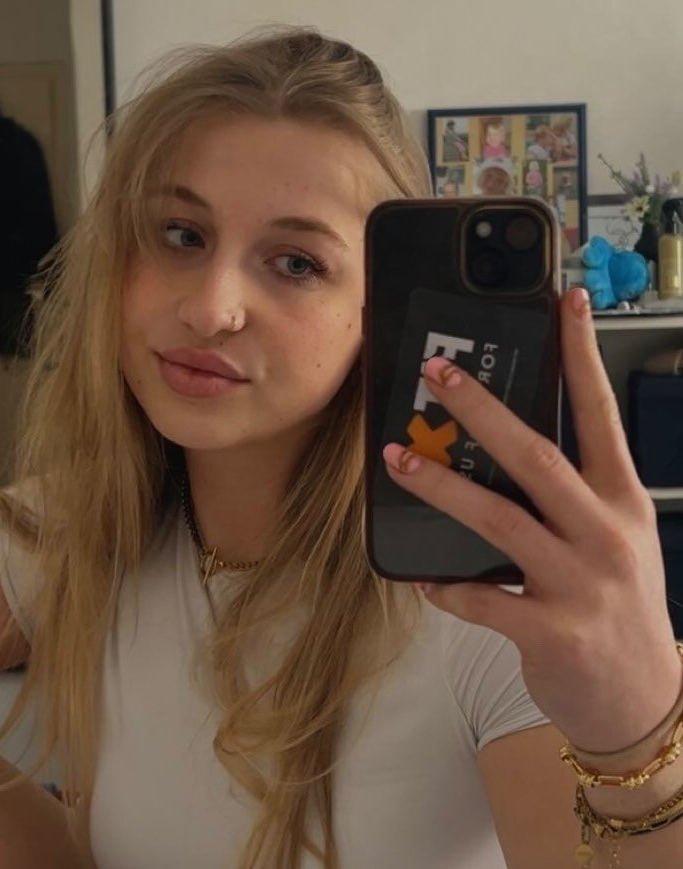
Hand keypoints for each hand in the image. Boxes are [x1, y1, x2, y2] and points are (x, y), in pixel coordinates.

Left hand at [381, 286, 680, 752]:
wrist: (643, 700)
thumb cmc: (615, 604)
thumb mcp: (611, 538)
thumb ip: (566, 495)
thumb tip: (493, 448)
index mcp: (621, 500)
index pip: (600, 413)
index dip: (581, 355)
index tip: (561, 303)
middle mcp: (605, 532)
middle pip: (536, 456)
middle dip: (482, 409)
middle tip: (436, 371)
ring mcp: (580, 582)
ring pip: (500, 519)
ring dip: (442, 486)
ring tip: (398, 458)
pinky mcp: (552, 630)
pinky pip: (481, 597)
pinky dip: (442, 583)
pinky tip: (417, 574)